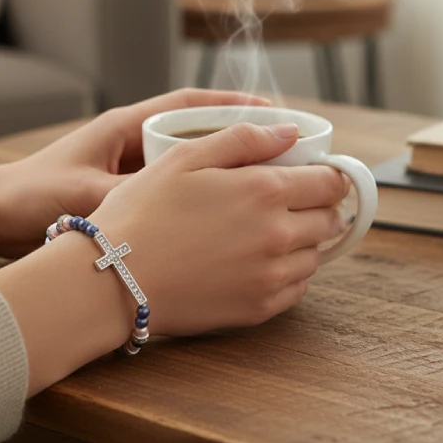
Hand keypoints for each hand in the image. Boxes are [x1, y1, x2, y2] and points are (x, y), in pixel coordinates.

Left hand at [0, 89, 270, 254]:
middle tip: (282, 150)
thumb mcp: (86, 195)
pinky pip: (172, 188)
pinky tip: (221, 212)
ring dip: (221, 166)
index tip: (272, 112)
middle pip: (195, 130)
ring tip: (264, 182)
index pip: (190, 104)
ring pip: (187, 160)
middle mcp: (130, 141)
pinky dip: (197, 193)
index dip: (234, 104)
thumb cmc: (32, 196)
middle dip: (236, 136)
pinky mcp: (122, 191)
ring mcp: (127, 166)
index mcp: (124, 127)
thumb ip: (131, 196)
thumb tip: (181, 205)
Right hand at [90, 122, 347, 334]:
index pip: (330, 183)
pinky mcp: (257, 309)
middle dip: (319, 205)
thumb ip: (243, 139)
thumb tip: (290, 133)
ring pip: (315, 255)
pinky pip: (296, 288)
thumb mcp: (184, 158)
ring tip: (268, 229)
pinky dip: (289, 271)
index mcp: (264, 191)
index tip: (316, 173)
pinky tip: (257, 260)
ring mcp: (270, 277)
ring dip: (304, 239)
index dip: (328, 174)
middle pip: (330, 219)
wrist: (112, 279)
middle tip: (291, 198)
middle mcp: (278, 236)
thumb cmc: (140, 212)